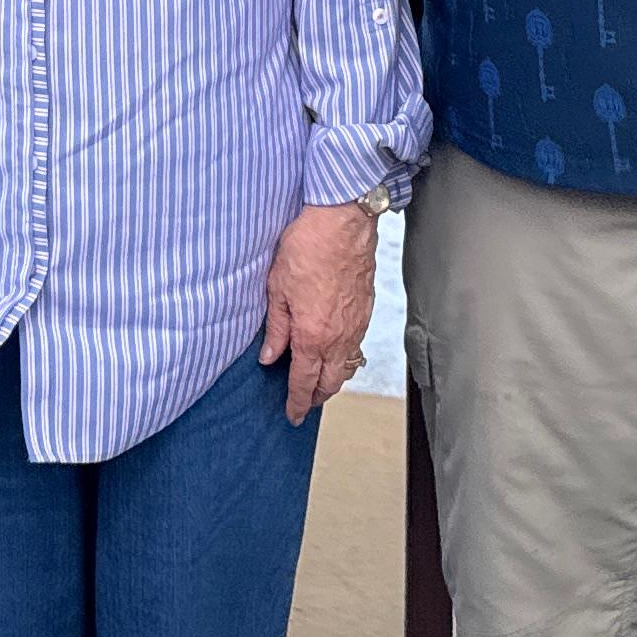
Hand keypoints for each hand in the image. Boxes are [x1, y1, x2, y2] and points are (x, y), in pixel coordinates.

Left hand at [258, 200, 378, 422]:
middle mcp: (339, 337)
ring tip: (319, 382)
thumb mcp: (277, 288)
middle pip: (331, 382)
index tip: (292, 415)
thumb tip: (270, 356)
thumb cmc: (307, 248)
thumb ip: (275, 327)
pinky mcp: (366, 310)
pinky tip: (336, 352)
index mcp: (312, 336)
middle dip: (317, 397)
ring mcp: (357, 325)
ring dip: (333, 380)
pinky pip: (357, 346)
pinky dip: (346, 358)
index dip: (297, 402)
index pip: (304, 382)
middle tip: (304, 402)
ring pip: (347, 367)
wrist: (342, 221)